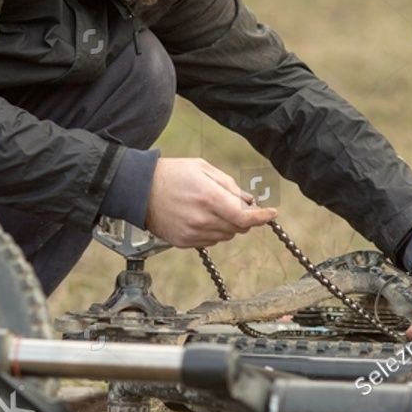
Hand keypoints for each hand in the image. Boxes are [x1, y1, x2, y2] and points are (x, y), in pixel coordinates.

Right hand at [144, 158, 277, 246]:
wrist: (139, 189)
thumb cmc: (172, 174)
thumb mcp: (203, 169)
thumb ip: (229, 185)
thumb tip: (249, 200)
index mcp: (209, 199)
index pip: (245, 217)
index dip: (262, 217)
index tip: (272, 213)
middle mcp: (202, 220)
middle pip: (238, 228)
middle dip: (243, 217)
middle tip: (235, 204)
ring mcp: (192, 233)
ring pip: (226, 236)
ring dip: (228, 224)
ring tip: (212, 208)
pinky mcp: (183, 242)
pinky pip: (210, 241)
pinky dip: (213, 231)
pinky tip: (200, 217)